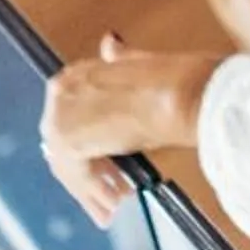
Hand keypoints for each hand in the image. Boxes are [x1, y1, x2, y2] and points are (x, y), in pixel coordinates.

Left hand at [40, 33, 223, 227]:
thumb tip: (110, 43)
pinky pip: (77, 176)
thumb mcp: (146, 65)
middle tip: (113, 195)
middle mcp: (62, 91)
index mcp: (79, 71)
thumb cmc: (181, 78)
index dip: (87, 148)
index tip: (103, 167)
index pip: (68, 118)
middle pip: (64, 145)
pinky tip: (113, 206)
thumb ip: (122, 61)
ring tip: (114, 206)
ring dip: (92, 188)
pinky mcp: (70, 141)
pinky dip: (93, 194)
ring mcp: (61, 116)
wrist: (188, 96)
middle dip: (89, 173)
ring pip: (67, 164)